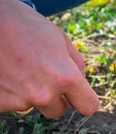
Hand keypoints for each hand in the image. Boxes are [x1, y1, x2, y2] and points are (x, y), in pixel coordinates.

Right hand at [0, 0, 98, 117]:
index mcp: (65, 77)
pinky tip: (3, 73)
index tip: (78, 96)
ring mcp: (19, 102)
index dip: (84, 100)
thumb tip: (80, 82)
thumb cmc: (21, 24)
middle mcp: (44, 94)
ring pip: (31, 105)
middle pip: (57, 110)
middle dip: (53, 97)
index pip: (88, 106)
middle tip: (39, 75)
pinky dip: (7, 92)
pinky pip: (10, 103)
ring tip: (16, 67)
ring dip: (28, 92)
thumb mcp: (59, 37)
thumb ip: (75, 64)